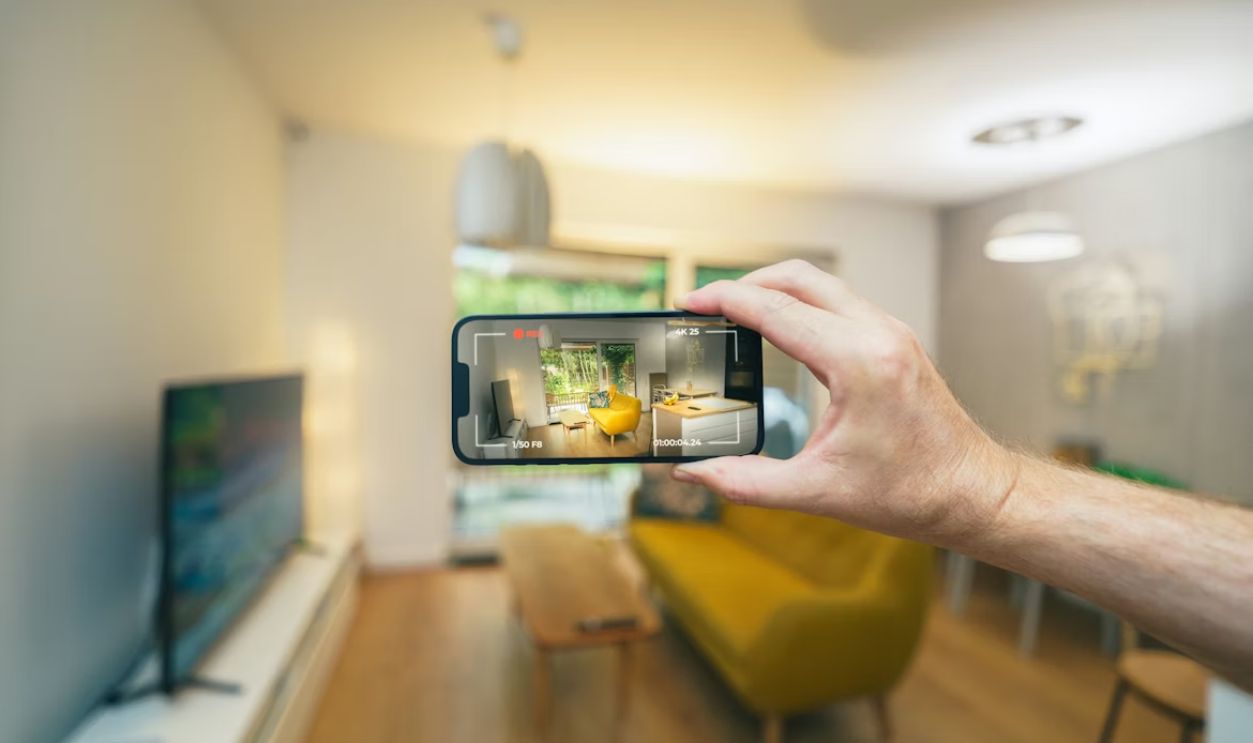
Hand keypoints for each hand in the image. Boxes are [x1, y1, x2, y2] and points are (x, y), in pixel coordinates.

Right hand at [673, 260, 1018, 545]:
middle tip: (706, 304)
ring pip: (821, 284)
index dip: (724, 301)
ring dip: (775, 290)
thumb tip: (693, 472)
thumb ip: (745, 481)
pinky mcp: (896, 340)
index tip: (689, 303)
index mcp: (858, 362)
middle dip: (745, 284)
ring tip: (735, 313)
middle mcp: (878, 334)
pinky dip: (802, 303)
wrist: (973, 492)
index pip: (776, 310)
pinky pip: (839, 302)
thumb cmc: (911, 492)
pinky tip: (779, 328)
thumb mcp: (816, 491)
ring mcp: (891, 332)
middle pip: (798, 278)